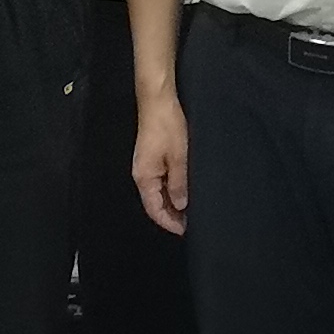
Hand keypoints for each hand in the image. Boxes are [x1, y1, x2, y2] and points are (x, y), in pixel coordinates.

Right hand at [132, 83, 190, 236]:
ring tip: (190, 210)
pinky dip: (170, 190)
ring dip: (172, 203)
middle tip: (191, 223)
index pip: (154, 210)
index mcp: (145, 178)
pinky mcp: (151, 158)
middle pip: (154, 203)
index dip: (169, 222)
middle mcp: (142, 175)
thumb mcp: (179, 158)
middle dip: (171, 215)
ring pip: (157, 193)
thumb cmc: (167, 126)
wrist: (158, 102)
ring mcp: (146, 166)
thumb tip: (181, 204)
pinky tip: (183, 190)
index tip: (185, 230)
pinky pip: (160, 181)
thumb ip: (179, 184)